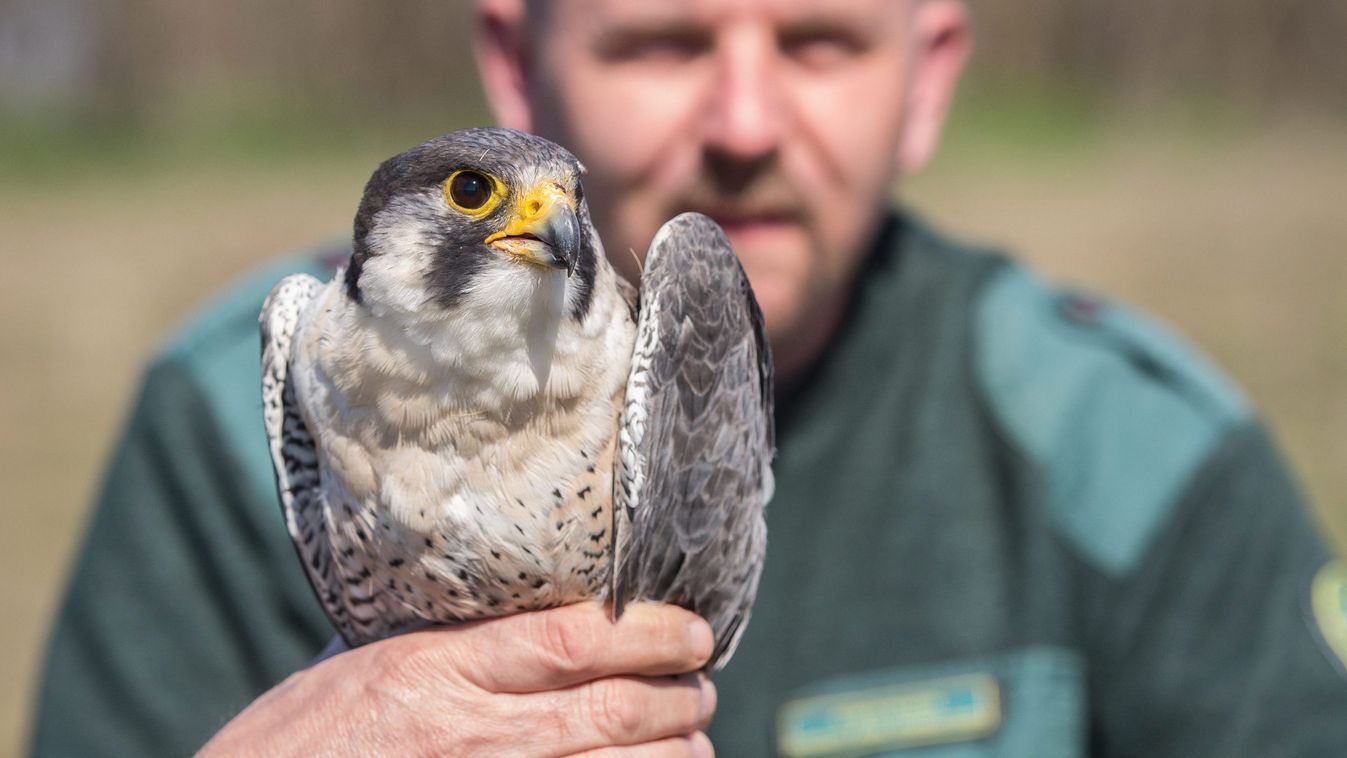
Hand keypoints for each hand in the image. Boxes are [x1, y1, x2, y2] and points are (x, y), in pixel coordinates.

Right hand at [198, 602, 715, 756]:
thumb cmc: (297, 738)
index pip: (573, 638)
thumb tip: (512, 611)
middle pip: (611, 710)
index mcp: (440, 668)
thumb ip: (442, 640)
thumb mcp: (361, 661)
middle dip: (678, 697)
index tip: (692, 630)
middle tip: (703, 686)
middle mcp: (472, 732)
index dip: (650, 632)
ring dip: (671, 756)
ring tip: (692, 740)